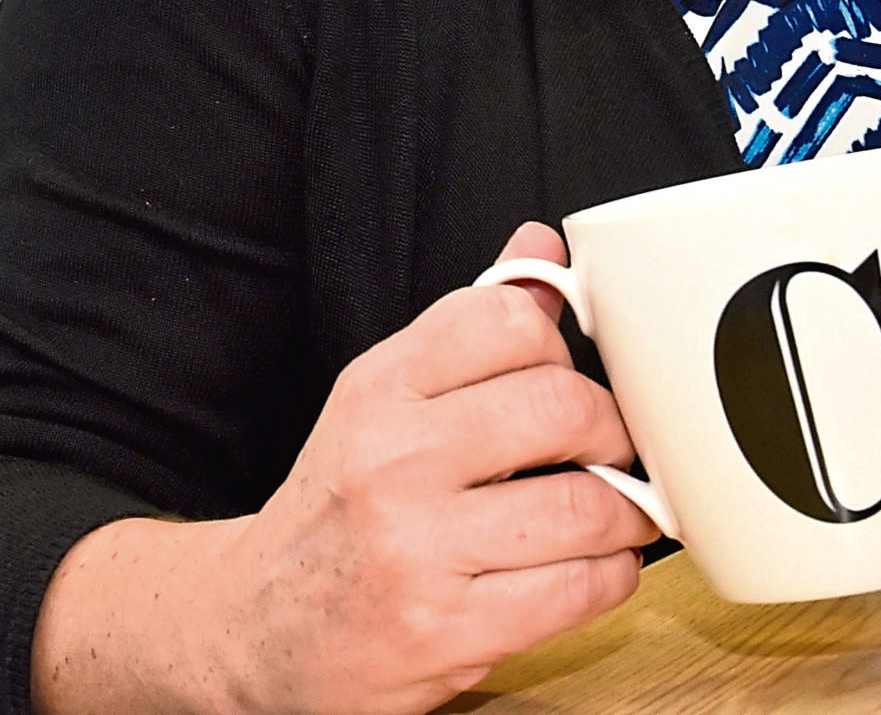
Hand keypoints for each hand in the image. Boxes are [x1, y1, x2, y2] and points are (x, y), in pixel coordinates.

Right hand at [35, 224, 656, 714]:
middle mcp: (391, 459)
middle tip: (613, 451)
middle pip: (563, 405)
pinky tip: (591, 570)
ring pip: (586, 505)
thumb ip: (464, 331)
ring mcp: (418, 548)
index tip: (572, 379)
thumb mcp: (381, 405)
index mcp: (377, 388)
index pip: (507, 318)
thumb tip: (539, 249)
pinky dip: (612, 577)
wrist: (253, 632)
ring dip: (627, 515)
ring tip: (614, 516)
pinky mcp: (449, 630)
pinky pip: (581, 589)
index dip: (564, 346)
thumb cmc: (334, 514)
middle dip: (614, 432)